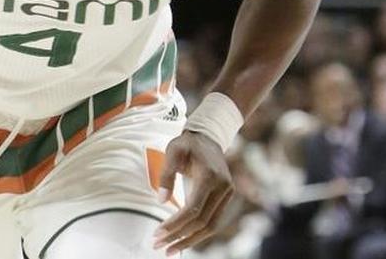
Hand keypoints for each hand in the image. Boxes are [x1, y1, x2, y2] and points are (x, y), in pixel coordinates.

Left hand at [153, 130, 234, 255]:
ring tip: (169, 250)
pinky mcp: (225, 199)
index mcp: (210, 177)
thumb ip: (166, 175)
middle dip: (179, 237)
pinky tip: (182, 240)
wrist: (208, 137)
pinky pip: (213, 222)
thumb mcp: (172, 151)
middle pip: (202, 223)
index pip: (193, 209)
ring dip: (189, 240)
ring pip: (211, 227)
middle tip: (158, 246)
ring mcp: (227, 194)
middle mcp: (223, 188)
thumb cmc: (187, 144)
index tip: (157, 234)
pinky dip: (198, 234)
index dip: (175, 224)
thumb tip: (162, 200)